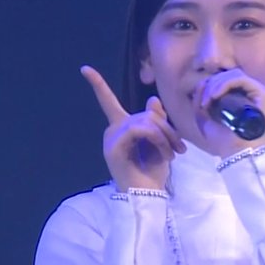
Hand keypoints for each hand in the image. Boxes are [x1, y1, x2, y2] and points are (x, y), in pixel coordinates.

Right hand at [81, 65, 185, 190]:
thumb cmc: (154, 171)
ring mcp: (110, 139)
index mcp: (121, 127)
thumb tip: (153, 100)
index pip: (108, 101)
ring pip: (145, 121)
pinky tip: (165, 155)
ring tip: (174, 154)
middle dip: (166, 128)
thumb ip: (156, 121)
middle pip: (144, 113)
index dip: (97, 84)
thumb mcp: (160, 142)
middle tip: (180, 148)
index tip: (84, 68)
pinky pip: (140, 130)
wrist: (149, 195)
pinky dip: (158, 140)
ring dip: (165, 136)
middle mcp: (112, 130)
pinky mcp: (113, 148)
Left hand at [192, 68, 264, 156]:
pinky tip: (214, 96)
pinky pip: (240, 80)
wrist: (237, 156)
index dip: (213, 84)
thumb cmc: (224, 142)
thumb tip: (201, 83)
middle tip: (203, 103)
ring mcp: (262, 93)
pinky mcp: (264, 95)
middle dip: (212, 84)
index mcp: (246, 98)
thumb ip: (201, 102)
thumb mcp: (206, 120)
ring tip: (207, 101)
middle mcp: (257, 94)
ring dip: (216, 84)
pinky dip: (224, 84)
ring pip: (235, 75)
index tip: (202, 102)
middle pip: (231, 75)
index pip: (229, 80)